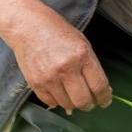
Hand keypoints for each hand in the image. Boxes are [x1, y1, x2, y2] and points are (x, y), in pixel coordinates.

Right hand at [0, 0, 114, 113]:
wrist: (27, 26)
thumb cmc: (56, 31)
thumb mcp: (81, 43)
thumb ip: (91, 66)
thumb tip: (101, 90)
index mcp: (82, 55)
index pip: (99, 86)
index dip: (104, 98)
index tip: (105, 101)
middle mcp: (66, 68)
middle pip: (83, 101)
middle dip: (89, 104)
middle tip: (89, 102)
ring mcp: (49, 77)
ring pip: (68, 105)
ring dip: (72, 103)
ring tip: (71, 93)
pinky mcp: (35, 83)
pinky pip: (51, 102)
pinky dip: (57, 101)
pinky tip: (59, 91)